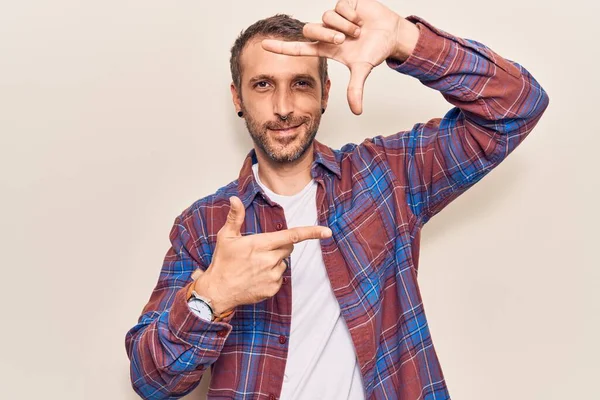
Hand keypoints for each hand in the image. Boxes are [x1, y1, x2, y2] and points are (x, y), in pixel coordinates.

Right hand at [194, 196, 331, 314]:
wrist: (218, 291)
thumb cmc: (222, 262)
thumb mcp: (226, 237)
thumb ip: (235, 217)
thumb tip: (235, 198)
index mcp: (260, 244)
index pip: (292, 236)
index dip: (311, 232)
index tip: (327, 231)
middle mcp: (269, 260)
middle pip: (289, 248)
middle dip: (280, 246)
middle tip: (261, 250)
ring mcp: (272, 276)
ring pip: (284, 263)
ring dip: (275, 262)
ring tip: (255, 266)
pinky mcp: (272, 288)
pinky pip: (280, 278)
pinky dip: (272, 276)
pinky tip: (257, 277)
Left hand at [261, 0, 418, 114]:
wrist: (391, 33)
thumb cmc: (374, 50)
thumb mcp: (363, 69)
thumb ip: (355, 89)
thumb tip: (357, 111)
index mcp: (326, 48)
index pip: (298, 48)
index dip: (281, 48)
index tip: (264, 46)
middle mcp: (326, 32)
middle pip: (311, 29)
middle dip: (328, 34)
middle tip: (345, 39)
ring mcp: (333, 18)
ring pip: (327, 18)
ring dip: (344, 26)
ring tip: (358, 31)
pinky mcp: (343, 4)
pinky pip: (339, 7)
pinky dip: (351, 15)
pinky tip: (360, 19)